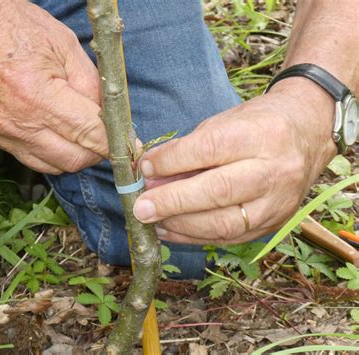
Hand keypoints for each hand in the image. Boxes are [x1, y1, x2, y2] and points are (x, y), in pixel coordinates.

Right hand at [0, 1, 107, 173]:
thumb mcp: (64, 45)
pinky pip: (28, 157)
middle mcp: (18, 124)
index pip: (90, 135)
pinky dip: (48, 151)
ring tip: (80, 136)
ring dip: (72, 156)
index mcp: (39, 96)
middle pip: (72, 161)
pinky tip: (53, 132)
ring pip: (51, 166)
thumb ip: (91, 84)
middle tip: (104, 138)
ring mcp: (0, 133)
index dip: (114, 142)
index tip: (128, 144)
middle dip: (95, 153)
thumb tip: (107, 115)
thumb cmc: (11, 25)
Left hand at [133, 79, 336, 244]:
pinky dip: (194, 236)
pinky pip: (229, 237)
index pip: (210, 149)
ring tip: (151, 220)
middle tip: (140, 207)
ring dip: (180, 224)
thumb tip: (150, 176)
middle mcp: (274, 170)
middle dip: (172, 202)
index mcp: (262, 135)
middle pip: (218, 191)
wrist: (307, 134)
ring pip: (224, 223)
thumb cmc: (257, 125)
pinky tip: (170, 230)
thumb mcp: (223, 124)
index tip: (146, 169)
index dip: (172, 161)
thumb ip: (188, 150)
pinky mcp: (274, 223)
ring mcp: (278, 202)